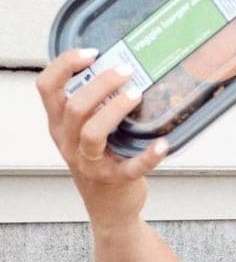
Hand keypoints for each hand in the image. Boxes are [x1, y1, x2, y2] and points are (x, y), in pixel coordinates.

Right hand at [36, 48, 168, 228]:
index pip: (47, 88)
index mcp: (59, 126)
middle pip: (75, 106)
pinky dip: (149, 156)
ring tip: (136, 95)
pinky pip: (132, 167)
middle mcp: (69, 143)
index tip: (92, 53)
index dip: (65, 65)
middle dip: (102, 84)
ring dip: (115, 110)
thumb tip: (120, 68)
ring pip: (93, 132)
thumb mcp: (85, 134)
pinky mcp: (116, 180)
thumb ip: (93, 108)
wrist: (110, 208)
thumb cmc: (101, 162)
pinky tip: (163, 144)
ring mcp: (90, 163)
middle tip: (127, 71)